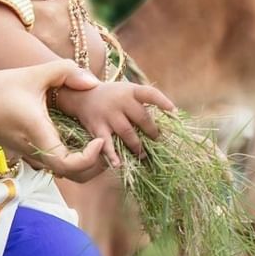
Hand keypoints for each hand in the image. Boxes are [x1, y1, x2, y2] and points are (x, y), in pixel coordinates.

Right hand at [0, 60, 105, 181]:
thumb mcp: (32, 73)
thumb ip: (65, 72)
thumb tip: (93, 83)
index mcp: (39, 134)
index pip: (70, 165)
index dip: (91, 158)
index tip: (99, 138)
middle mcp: (37, 151)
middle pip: (74, 176)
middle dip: (96, 165)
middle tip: (107, 144)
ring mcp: (33, 155)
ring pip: (66, 173)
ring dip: (87, 163)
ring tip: (99, 141)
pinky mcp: (31, 153)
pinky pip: (57, 163)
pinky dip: (75, 158)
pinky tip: (83, 139)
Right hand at [56, 80, 175, 166]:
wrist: (80, 95)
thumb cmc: (112, 96)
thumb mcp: (127, 91)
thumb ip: (143, 102)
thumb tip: (169, 119)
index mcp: (130, 90)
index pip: (149, 93)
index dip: (162, 101)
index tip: (174, 111)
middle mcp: (120, 100)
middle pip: (141, 117)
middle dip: (152, 131)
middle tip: (157, 141)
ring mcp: (108, 114)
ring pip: (128, 133)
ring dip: (137, 146)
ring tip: (143, 155)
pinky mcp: (97, 127)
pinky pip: (106, 143)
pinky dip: (112, 155)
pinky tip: (118, 164)